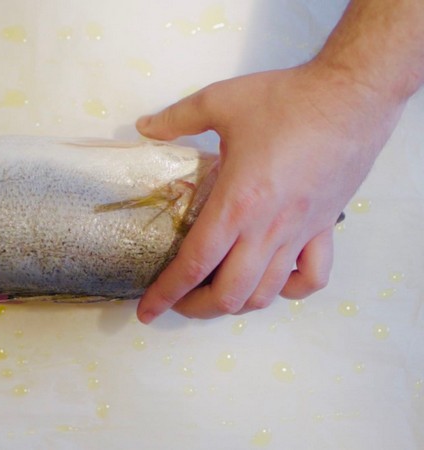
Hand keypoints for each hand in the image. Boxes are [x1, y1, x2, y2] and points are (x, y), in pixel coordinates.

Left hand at [135, 63, 403, 322]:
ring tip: (213, 295)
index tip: (147, 311)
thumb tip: (144, 128)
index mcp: (236, 205)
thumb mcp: (219, 101)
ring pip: (266, 294)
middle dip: (195, 308)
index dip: (166, 294)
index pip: (193, 265)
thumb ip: (176, 118)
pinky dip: (288, 290)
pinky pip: (311, 278)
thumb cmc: (286, 99)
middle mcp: (266, 230)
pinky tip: (272, 280)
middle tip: (176, 300)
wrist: (352, 95)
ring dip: (235, 304)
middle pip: (228, 294)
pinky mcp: (324, 228)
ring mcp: (299, 234)